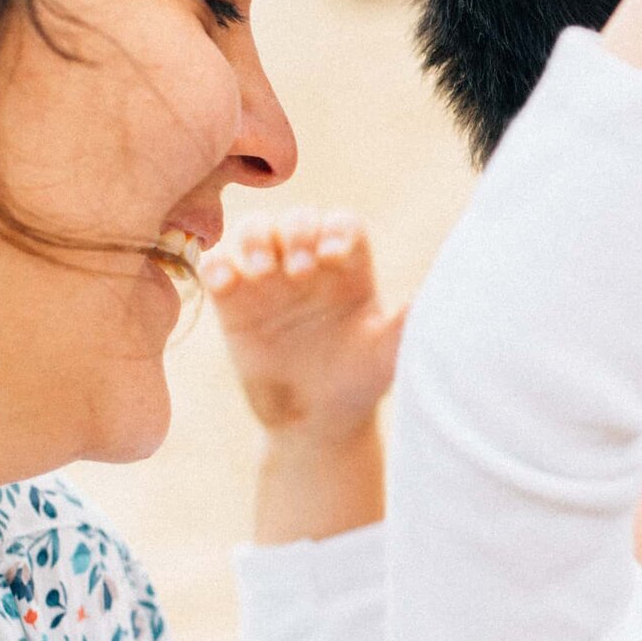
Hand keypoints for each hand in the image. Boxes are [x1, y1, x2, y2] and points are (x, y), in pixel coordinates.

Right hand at [201, 207, 404, 446]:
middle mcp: (309, 265)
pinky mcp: (233, 300)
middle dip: (296, 232)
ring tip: (261, 271)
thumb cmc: (358, 384)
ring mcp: (269, 279)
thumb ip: (401, 326)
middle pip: (298, 219)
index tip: (334, 258)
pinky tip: (226, 282)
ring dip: (256, 239)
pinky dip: (216, 265)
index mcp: (350, 270)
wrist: (315, 422)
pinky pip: (217, 266)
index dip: (336, 230)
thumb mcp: (385, 356)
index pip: (341, 225)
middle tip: (299, 271)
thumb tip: (424, 299)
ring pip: (256, 231)